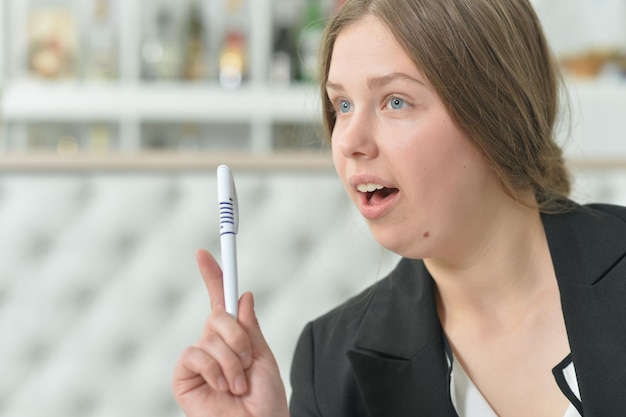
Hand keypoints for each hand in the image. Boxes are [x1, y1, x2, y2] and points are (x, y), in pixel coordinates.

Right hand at [172, 249, 288, 416]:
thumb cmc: (265, 401)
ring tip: (238, 385)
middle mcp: (213, 345)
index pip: (221, 301)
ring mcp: (198, 361)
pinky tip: (221, 388)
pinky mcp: (184, 376)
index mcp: (233, 338)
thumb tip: (245, 296)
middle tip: (248, 363)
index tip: (203, 253)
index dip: (213, 277)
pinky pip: (195, 354)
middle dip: (238, 337)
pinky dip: (215, 370)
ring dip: (232, 362)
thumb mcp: (263, 357)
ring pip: (210, 336)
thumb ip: (251, 328)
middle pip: (218, 315)